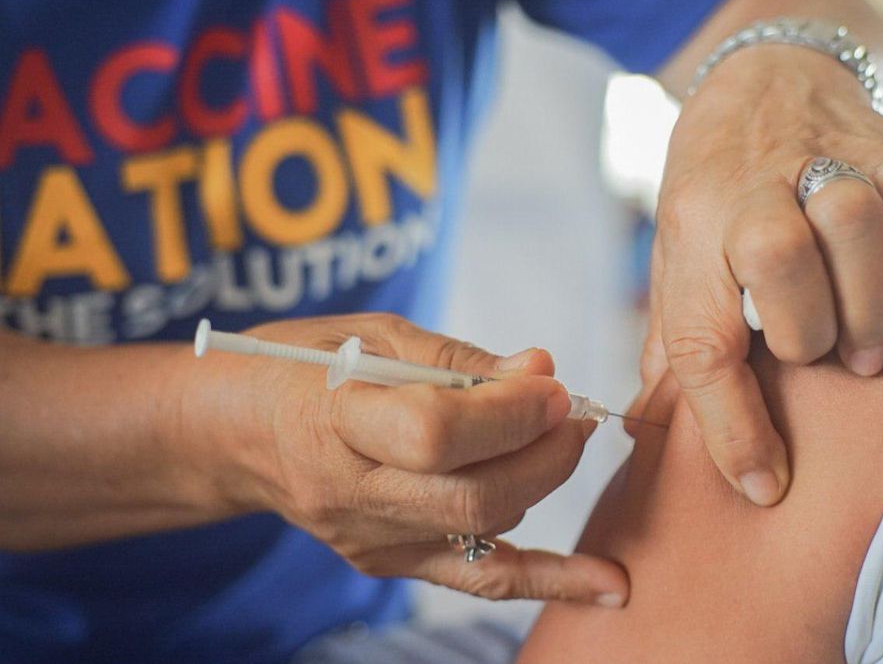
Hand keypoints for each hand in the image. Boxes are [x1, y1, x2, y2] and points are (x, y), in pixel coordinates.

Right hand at [185, 313, 628, 606]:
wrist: (238, 433)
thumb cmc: (306, 366)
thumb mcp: (374, 333)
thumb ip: (462, 359)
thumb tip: (542, 370)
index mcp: (335, 418)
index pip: (437, 433)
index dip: (511, 411)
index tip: (551, 385)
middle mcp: (350, 492)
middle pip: (474, 496)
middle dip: (547, 451)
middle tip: (572, 413)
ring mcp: (369, 539)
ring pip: (485, 530)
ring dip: (542, 481)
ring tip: (556, 435)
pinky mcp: (390, 564)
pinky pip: (480, 579)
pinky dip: (551, 579)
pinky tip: (609, 583)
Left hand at [646, 45, 882, 505]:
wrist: (762, 72)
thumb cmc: (714, 188)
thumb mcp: (673, 254)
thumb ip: (672, 334)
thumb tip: (652, 428)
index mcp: (691, 229)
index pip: (702, 334)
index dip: (731, 423)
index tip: (764, 486)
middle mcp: (752, 191)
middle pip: (774, 254)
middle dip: (806, 331)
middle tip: (827, 364)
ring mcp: (825, 164)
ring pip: (851, 220)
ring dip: (868, 300)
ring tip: (872, 350)